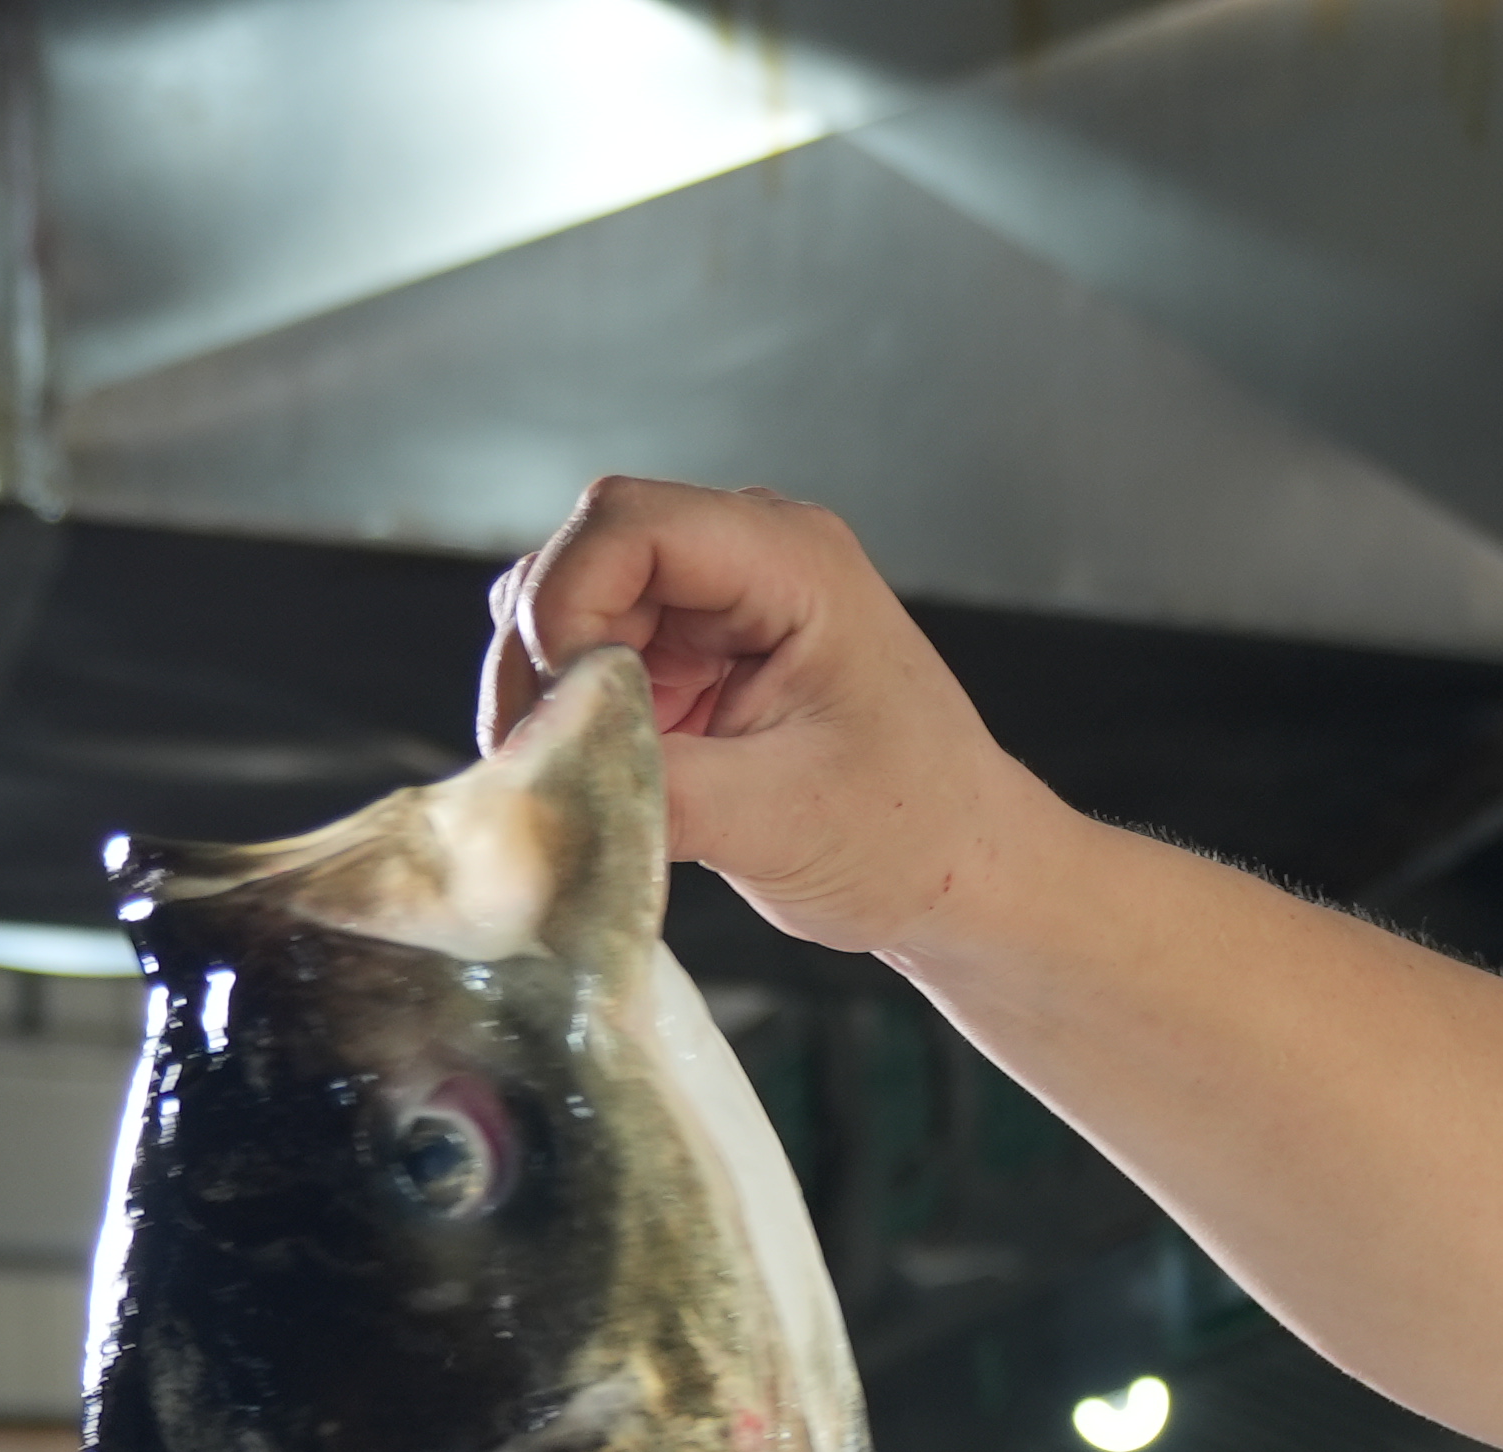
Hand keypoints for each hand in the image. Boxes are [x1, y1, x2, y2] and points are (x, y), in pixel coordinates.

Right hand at [484, 477, 1062, 961]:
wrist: (964, 878)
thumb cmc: (915, 836)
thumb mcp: (780, 821)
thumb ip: (655, 792)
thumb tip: (538, 792)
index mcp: (793, 561)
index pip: (627, 523)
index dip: (563, 603)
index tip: (557, 710)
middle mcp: (748, 562)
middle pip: (581, 562)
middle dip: (543, 662)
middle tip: (538, 767)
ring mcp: (714, 610)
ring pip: (570, 616)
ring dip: (550, 700)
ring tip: (574, 786)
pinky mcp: (691, 664)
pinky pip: (591, 669)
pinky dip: (573, 726)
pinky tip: (603, 786)